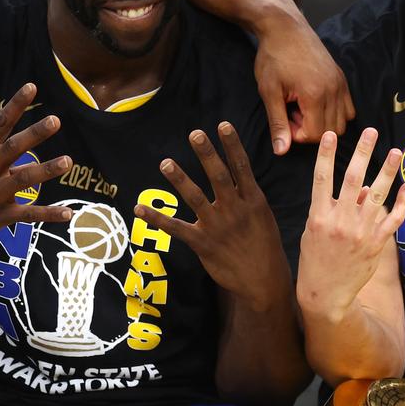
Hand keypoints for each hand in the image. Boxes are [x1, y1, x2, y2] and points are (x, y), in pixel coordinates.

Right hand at [0, 83, 71, 251]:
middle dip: (33, 134)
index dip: (15, 105)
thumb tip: (21, 133)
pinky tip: (68, 214)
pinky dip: (49, 214)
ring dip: (45, 170)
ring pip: (22, 180)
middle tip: (55, 120)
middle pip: (12, 148)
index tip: (32, 86)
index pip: (0, 123)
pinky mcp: (0, 216)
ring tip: (68, 161)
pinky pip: (28, 214)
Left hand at [135, 123, 279, 310]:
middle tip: (195, 134)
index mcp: (253, 201)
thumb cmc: (265, 247)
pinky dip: (156, 218)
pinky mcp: (203, 244)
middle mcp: (235, 209)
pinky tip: (139, 209)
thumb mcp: (264, 218)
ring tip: (166, 162)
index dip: (232, 145)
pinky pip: (176, 228)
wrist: (264, 280)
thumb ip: (249, 197)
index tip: (223, 125)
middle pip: (219, 176)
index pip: (241, 167)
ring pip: (196, 197)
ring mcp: (218, 226)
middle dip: (207, 154)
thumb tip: (240, 178)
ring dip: (179, 179)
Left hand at [251, 0, 354, 153]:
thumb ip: (278, 123)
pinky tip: (315, 104)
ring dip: (323, 123)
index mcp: (315, 95)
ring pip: (342, 122)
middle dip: (311, 131)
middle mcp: (333, 90)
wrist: (285, 28)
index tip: (284, 121)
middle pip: (331, 131)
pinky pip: (348, 108)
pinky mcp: (342, 78)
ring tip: (303, 109)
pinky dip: (335, 113)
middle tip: (292, 115)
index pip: (315, 135)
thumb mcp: (269, 92)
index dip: (298, 135)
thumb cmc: (273, 57)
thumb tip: (281, 151)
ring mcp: (340, 84)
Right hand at [297, 128, 404, 321]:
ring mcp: (360, 232)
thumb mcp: (314, 232)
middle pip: (354, 180)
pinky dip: (403, 202)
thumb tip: (363, 189)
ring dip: (388, 171)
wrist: (325, 294)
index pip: (322, 178)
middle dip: (362, 153)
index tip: (330, 134)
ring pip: (378, 195)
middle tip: (370, 132)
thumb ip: (333, 208)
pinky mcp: (376, 243)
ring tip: (396, 152)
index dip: (326, 155)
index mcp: (319, 216)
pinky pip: (393, 219)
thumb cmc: (316, 259)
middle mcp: (341, 221)